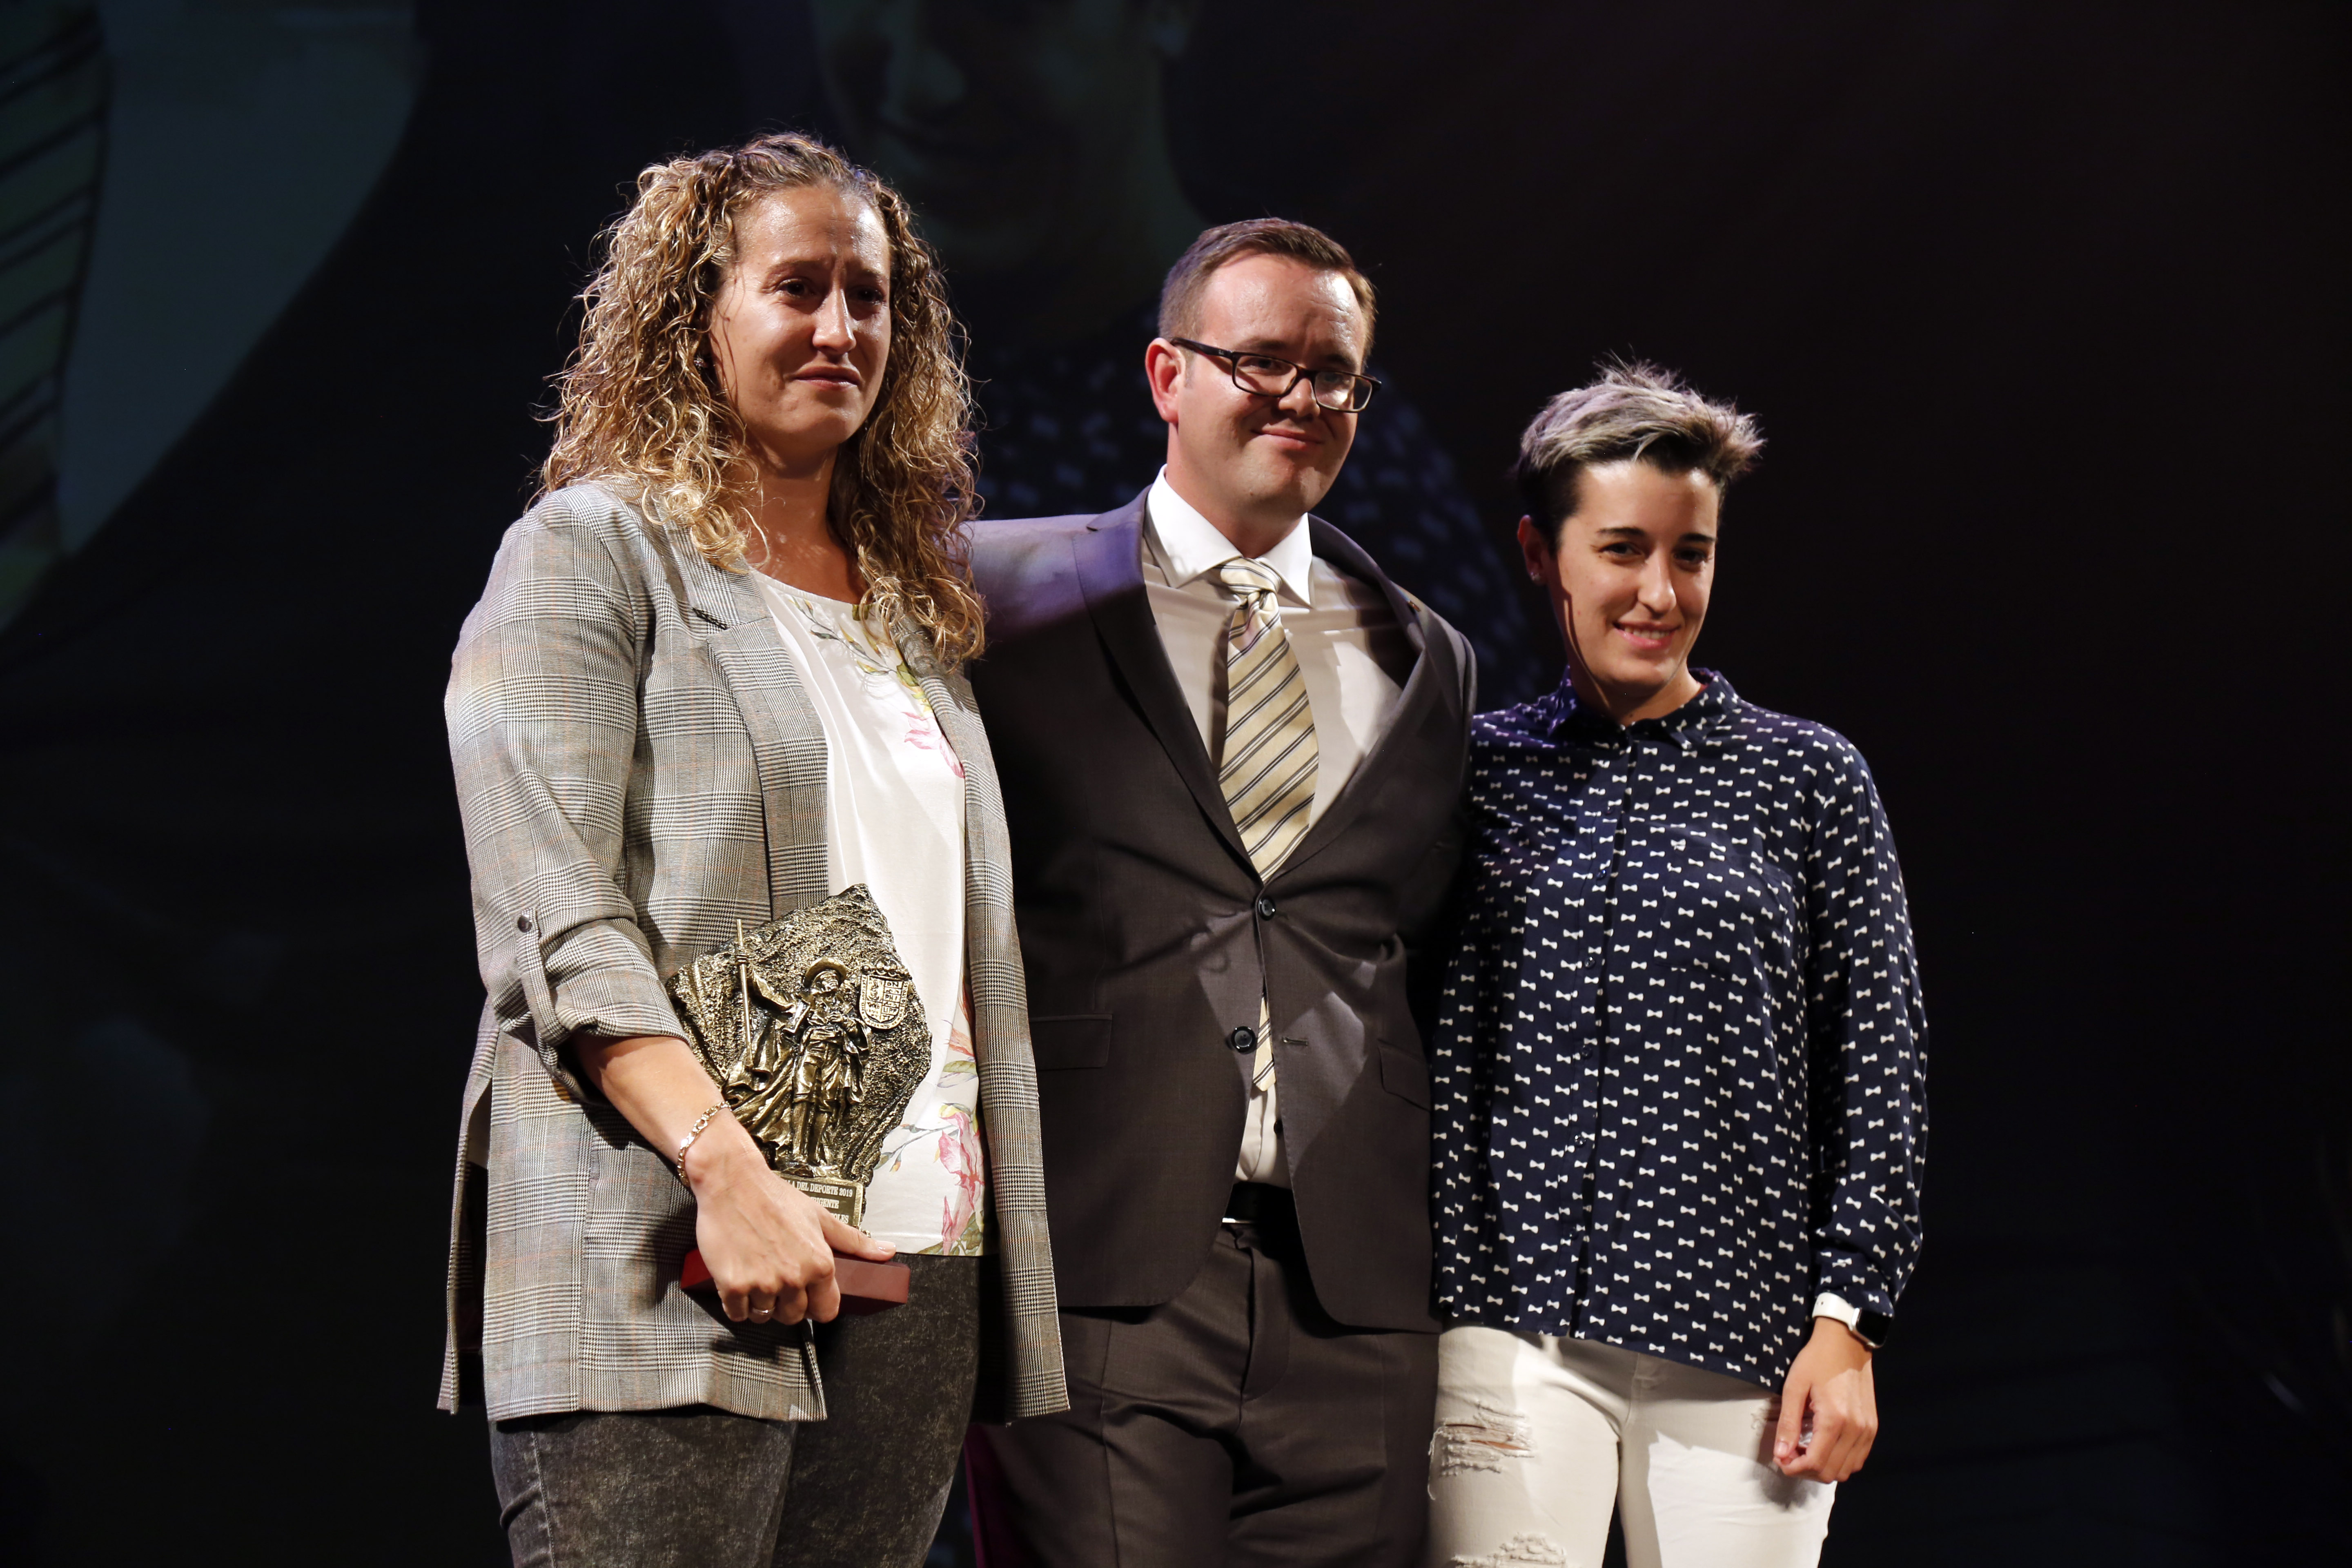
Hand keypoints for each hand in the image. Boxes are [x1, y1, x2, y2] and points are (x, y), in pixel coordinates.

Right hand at [680, 1118, 896, 1325]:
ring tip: (758, 1275)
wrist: (733, 1181)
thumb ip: (854, 1241)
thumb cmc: (774, 1197)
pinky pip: (739, 1314)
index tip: (807, 1295)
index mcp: (819, 1264)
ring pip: (765, 1316)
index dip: (816, 1304)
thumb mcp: (820, 1217)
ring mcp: (763, 1283)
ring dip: (761, 1303)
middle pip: (794, 1317)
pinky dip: (737, 1304)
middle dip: (787, 1304)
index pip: (826, 1311)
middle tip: (778, 1280)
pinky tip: (739, 1281)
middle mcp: (793, 1277)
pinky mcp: (733, 1285)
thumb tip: (886, 1252)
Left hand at [1774, 1315, 1877, 1481]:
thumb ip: (1788, 1424)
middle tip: (1790, 1455)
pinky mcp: (1872, 1428)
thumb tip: (1781, 1454)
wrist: (1846, 1343)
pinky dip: (1839, 1461)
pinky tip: (1823, 1447)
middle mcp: (1856, 1430)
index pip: (1815, 1463)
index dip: (1794, 1469)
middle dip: (1806, 1471)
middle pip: (1831, 1473)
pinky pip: (1857, 1459)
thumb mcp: (1794, 1387)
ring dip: (1823, 1468)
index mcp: (1835, 1420)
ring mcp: (1867, 1430)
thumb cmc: (1817, 1361)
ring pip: (1846, 1470)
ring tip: (1805, 1450)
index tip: (1780, 1459)